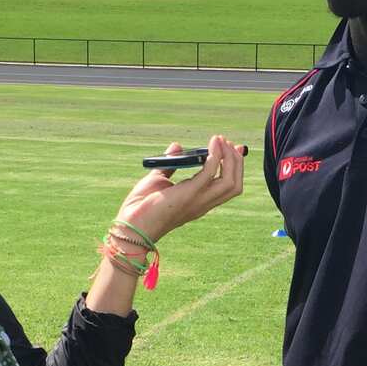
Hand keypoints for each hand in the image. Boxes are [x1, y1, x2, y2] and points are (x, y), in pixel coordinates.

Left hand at [112, 137, 244, 244]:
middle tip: (227, 142)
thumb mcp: (158, 179)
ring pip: (230, 182)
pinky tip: (212, 144)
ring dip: (230, 158)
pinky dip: (215, 156)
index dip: (236, 167)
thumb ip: (170, 163)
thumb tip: (177, 146)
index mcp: (199, 201)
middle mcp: (203, 203)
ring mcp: (198, 200)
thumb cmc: (141, 206)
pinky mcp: (189, 194)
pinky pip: (211, 173)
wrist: (130, 224)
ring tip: (221, 141)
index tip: (234, 147)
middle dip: (236, 161)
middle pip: (235, 185)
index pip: (228, 187)